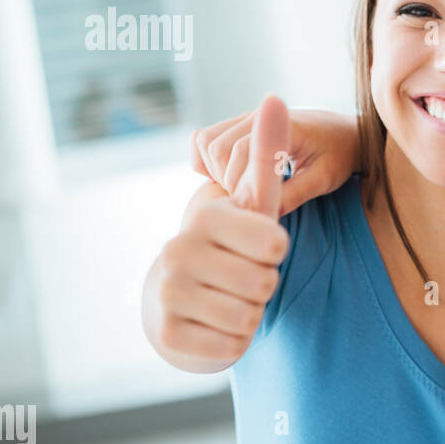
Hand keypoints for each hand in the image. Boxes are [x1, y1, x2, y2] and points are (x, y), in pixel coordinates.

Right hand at [153, 95, 290, 363]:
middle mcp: (176, 250)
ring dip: (251, 314)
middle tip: (245, 279)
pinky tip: (216, 327)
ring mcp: (167, 293)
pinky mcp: (167, 335)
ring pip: (250, 317)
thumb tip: (276, 97)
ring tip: (231, 300)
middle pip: (265, 283)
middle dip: (265, 286)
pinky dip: (234, 342)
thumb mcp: (254, 204)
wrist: (179, 300)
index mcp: (203, 216)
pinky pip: (232, 347)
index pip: (275, 243)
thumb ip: (267, 155)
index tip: (260, 246)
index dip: (277, 251)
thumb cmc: (231, 246)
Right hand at [191, 105, 359, 215]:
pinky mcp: (238, 125)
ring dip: (214, 171)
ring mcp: (246, 118)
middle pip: (217, 147)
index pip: (241, 151)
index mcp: (284, 126)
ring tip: (239, 193)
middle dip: (225, 180)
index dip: (240, 184)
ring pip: (206, 141)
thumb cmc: (338, 156)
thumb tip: (268, 214)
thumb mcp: (324, 178)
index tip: (254, 206)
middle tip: (248, 202)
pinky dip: (206, 160)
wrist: (342, 134)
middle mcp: (260, 116)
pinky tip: (226, 179)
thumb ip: (297, 194)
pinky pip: (205, 138)